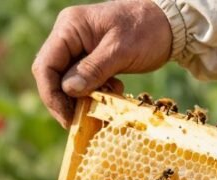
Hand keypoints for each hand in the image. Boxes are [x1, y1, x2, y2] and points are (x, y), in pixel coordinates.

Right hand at [32, 0, 172, 126]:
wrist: (171, 23)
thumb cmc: (147, 30)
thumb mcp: (121, 50)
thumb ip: (93, 69)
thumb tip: (69, 90)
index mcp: (70, 28)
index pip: (46, 65)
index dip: (52, 95)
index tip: (67, 118)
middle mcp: (69, 36)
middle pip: (53, 75)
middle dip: (66, 100)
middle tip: (82, 119)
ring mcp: (80, 46)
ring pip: (68, 81)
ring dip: (82, 97)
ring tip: (103, 102)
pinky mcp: (92, 57)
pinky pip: (84, 80)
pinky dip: (95, 91)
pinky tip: (114, 91)